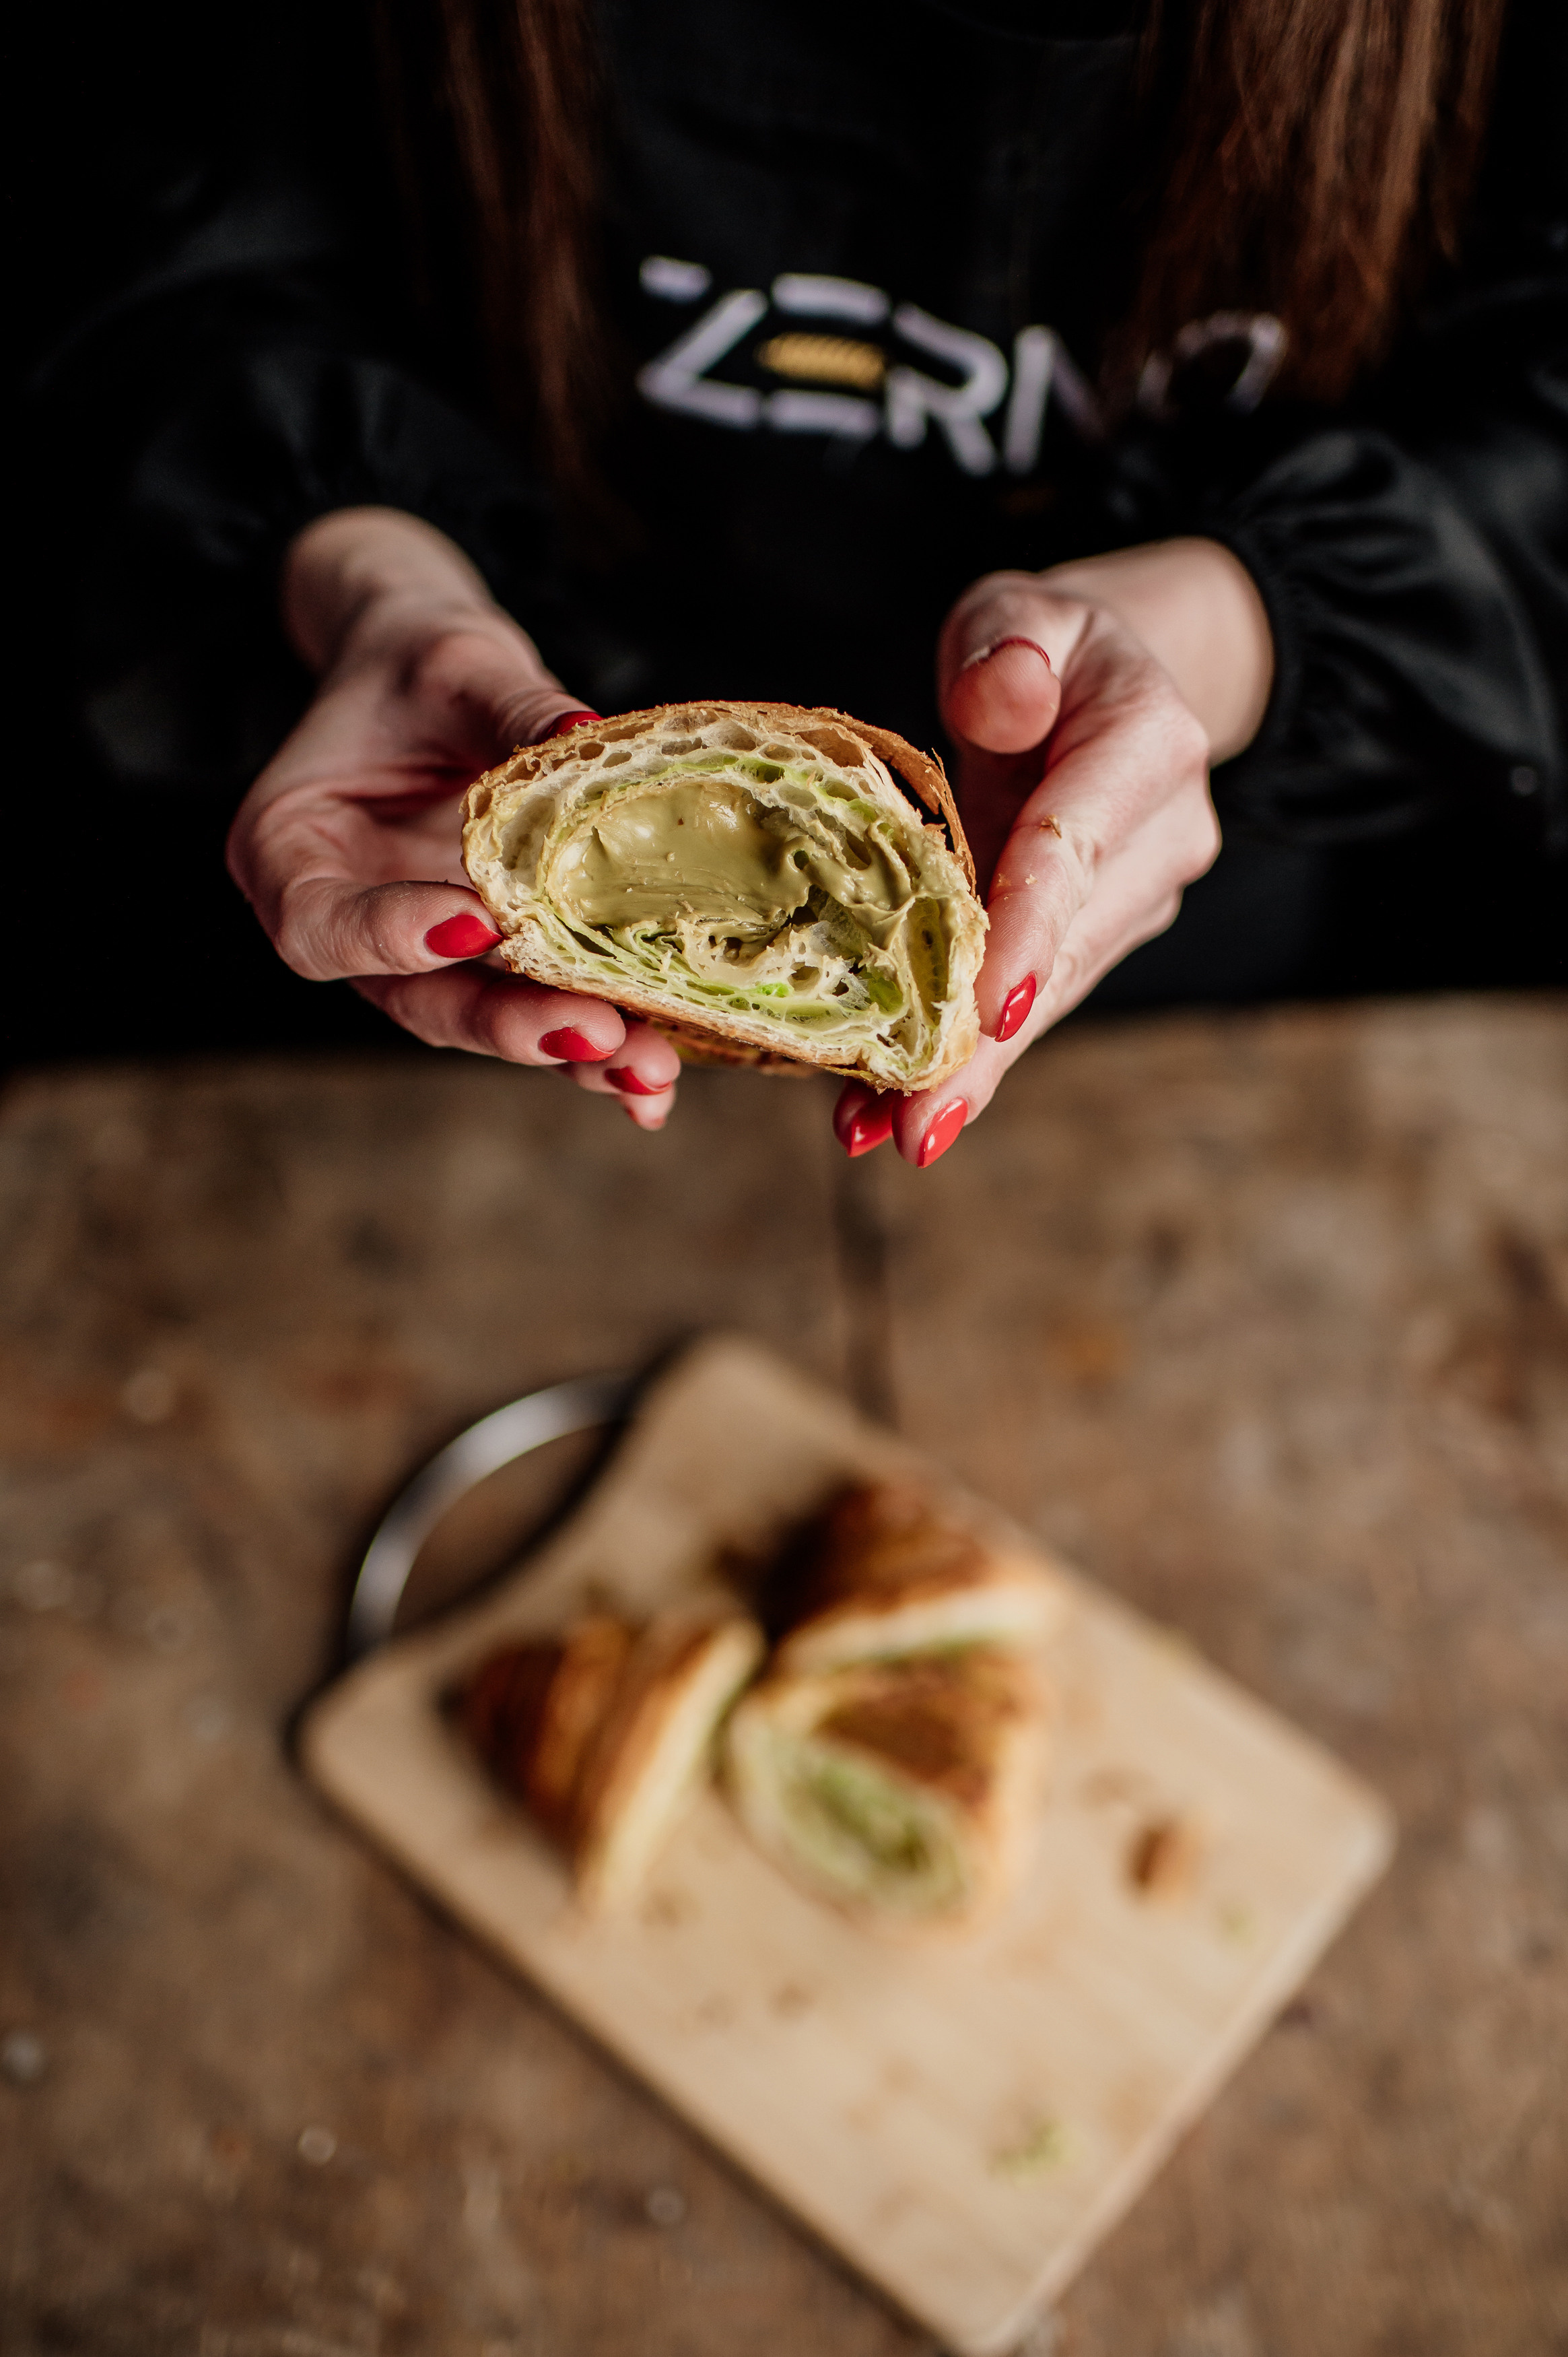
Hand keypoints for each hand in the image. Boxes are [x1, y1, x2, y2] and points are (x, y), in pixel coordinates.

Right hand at [227, 507, 680, 1127]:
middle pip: (417, 1001)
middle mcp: (351, 928)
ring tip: (648, 1069)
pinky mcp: (490, 971)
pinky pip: (539, 1017)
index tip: (477, 923)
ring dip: (569, 1051)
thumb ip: (505, 703)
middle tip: (596, 1031)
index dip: (391, 937)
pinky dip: (599, 1049)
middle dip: (509, 1024)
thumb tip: (582, 730)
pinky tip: (657, 1082)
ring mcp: (422, 962)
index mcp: (288, 855)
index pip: (322, 926)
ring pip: (487, 1023)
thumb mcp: (453, 662)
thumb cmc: (418, 667)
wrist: (434, 684)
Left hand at [834, 537, 1272, 1167]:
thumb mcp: (1023, 610)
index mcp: (1147, 743)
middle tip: (914, 1127)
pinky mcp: (1100, 934)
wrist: (1107, 680)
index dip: (1026, 935)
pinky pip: (1030, 997)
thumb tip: (999, 698)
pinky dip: (967, 1053)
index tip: (985, 1014)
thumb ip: (1008, 644)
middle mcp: (1163, 835)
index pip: (1071, 847)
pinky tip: (896, 1110)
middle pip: (1063, 950)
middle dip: (985, 1045)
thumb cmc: (1049, 646)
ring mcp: (1139, 895)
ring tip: (882, 1132)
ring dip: (969, 1069)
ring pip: (1050, 993)